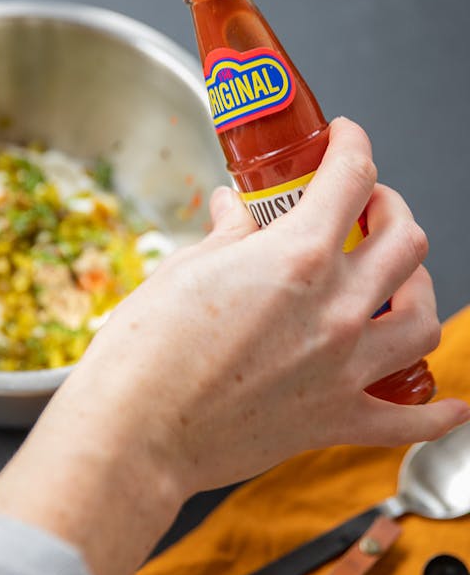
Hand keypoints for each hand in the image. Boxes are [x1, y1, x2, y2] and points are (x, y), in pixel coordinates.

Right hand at [0, 118, 469, 574]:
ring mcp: (343, 369)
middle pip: (405, 241)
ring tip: (402, 283)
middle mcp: (335, 308)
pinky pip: (409, 421)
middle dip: (392, 209)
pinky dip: (436, 413)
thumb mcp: (181, 272)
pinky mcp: (334, 422)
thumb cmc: (143, 356)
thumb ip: (224, 237)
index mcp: (295, 258)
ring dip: (421, 289)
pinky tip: (447, 404)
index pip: (349, 179)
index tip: (344, 139)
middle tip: (369, 207)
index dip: (352, 145)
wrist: (135, 435)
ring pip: (424, 319)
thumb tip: (232, 210)